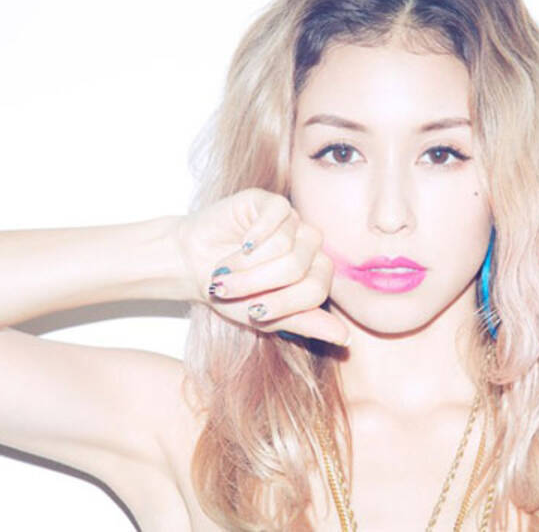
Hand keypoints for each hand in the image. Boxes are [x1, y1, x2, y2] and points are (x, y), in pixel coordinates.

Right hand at [174, 188, 348, 345]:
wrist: (193, 265)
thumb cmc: (232, 292)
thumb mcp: (266, 318)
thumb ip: (305, 323)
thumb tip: (345, 338)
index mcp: (315, 275)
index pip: (315, 291)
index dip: (283, 304)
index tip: (252, 312)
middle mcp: (310, 246)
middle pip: (297, 268)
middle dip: (256, 283)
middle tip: (227, 288)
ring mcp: (294, 222)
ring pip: (283, 244)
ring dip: (246, 263)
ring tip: (224, 269)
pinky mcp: (273, 202)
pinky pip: (277, 215)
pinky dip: (254, 234)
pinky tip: (240, 244)